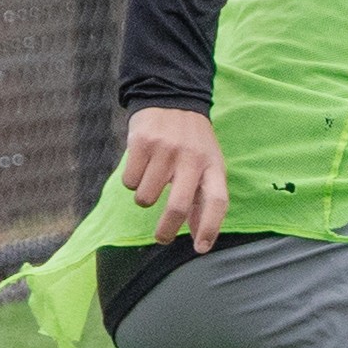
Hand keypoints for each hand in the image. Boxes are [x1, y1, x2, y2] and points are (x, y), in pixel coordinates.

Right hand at [118, 104, 228, 244]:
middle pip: (178, 206)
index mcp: (213, 165)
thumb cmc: (192, 142)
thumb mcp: (208, 165)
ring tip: (151, 180)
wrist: (171, 98)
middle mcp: (192, 158)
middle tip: (161, 238)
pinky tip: (140, 166)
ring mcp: (166, 150)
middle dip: (166, 230)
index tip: (200, 249)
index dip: (210, 228)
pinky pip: (130, 181)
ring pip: (146, 197)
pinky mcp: (142, 143)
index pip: (217, 201)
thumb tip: (200, 241)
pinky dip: (131, 181)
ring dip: (144, 197)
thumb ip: (204, 200)